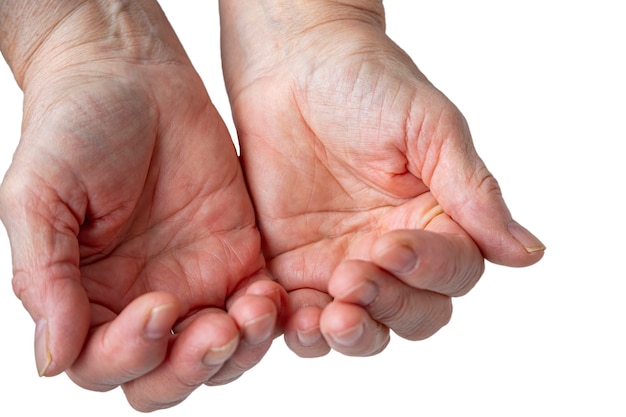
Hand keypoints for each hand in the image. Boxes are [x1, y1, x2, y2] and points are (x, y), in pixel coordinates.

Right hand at [0, 1, 285, 410]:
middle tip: (216, 330)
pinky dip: (269, 316)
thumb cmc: (73, 127)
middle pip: (166, 374)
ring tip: (254, 311)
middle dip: (192, 367)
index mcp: (87, 296)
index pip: (105, 364)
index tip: (156, 304)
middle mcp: (140, 299)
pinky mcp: (238, 255)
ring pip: (220, 352)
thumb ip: (45, 276)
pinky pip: (259, 308)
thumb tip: (50, 360)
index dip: (130, 354)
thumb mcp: (41, 196)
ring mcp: (194, 281)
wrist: (132, 74)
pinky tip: (271, 294)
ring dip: (239, 349)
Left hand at [219, 1, 543, 356]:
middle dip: (388, 308)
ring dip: (349, 334)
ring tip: (327, 319)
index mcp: (435, 219)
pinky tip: (292, 316)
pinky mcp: (293, 266)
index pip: (453, 273)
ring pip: (361, 326)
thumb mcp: (429, 128)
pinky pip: (301, 314)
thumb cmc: (366, 82)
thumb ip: (472, 192)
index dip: (429, 270)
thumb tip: (528, 252)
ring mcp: (342, 262)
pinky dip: (300, 327)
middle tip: (354, 281)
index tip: (392, 246)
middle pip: (413, 314)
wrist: (292, 66)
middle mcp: (394, 250)